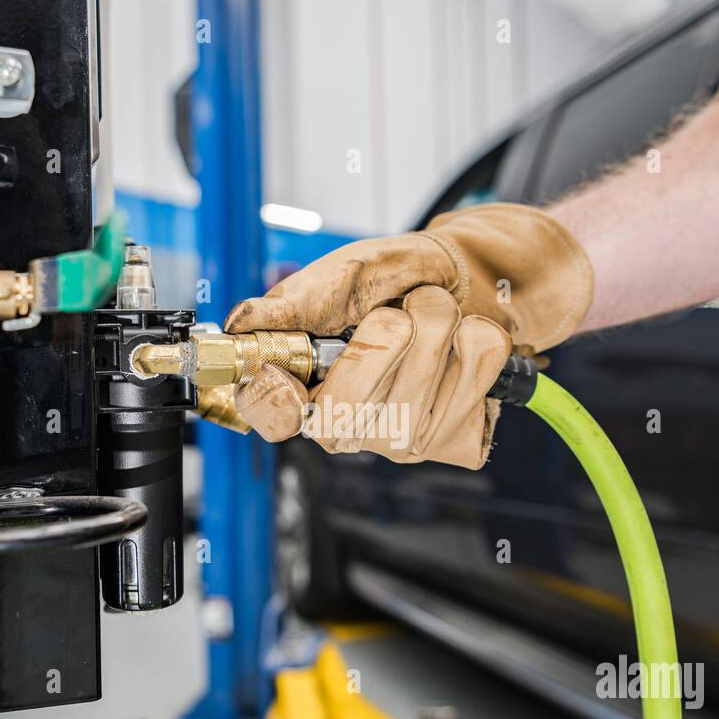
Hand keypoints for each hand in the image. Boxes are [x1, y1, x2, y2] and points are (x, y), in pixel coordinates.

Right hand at [224, 203, 592, 468]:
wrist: (467, 276)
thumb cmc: (395, 279)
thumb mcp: (341, 277)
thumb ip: (295, 304)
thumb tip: (240, 323)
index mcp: (307, 390)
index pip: (273, 416)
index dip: (275, 398)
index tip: (285, 377)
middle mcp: (349, 426)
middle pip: (353, 397)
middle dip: (389, 329)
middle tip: (397, 314)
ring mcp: (402, 440)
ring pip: (424, 373)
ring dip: (439, 321)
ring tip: (433, 318)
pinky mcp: (456, 441)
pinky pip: (476, 373)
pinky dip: (477, 337)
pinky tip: (463, 342)